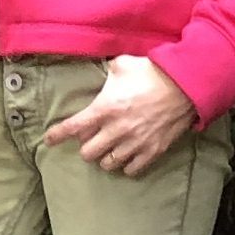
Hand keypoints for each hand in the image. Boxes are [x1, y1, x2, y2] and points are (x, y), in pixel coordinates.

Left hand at [42, 54, 194, 176]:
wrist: (185, 86)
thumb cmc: (152, 72)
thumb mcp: (122, 65)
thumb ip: (107, 73)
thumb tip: (102, 74)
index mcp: (104, 108)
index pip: (72, 127)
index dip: (57, 135)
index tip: (49, 139)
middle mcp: (116, 130)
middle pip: (87, 153)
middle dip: (86, 146)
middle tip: (92, 138)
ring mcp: (134, 143)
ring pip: (108, 164)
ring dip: (105, 157)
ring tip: (110, 148)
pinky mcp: (152, 151)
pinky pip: (131, 169)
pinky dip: (127, 165)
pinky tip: (127, 156)